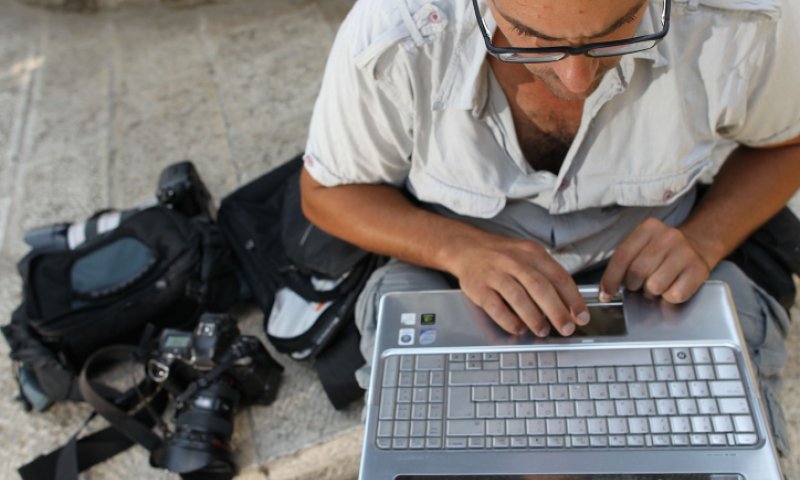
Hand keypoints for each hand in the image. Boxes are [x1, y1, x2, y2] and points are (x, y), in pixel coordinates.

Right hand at [449, 236, 589, 336]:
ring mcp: (494, 273)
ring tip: (543, 330)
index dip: (572, 298)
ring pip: (518, 297)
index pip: (558, 276)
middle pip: (540, 287)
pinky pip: (495, 307)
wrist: (466, 248)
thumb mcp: (527, 256)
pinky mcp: (478, 287)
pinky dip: (509, 320)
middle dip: (557, 311)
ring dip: (534, 318)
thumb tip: (569, 306)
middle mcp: (514, 261)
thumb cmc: (503, 257)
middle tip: (567, 328)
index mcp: (531, 252)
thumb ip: (546, 276)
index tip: (581, 316)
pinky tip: (518, 328)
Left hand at [600, 218, 711, 303]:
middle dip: (633, 285)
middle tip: (639, 284)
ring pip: (654, 286)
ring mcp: (685, 253)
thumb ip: (624, 262)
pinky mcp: (699, 270)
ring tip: (657, 283)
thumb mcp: (642, 246)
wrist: (698, 246)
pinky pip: (674, 295)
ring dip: (652, 292)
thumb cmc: (662, 251)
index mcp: (649, 228)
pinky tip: (672, 286)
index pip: (622, 256)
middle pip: (637, 272)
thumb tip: (606, 291)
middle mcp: (668, 237)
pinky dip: (669, 297)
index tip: (605, 294)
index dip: (610, 279)